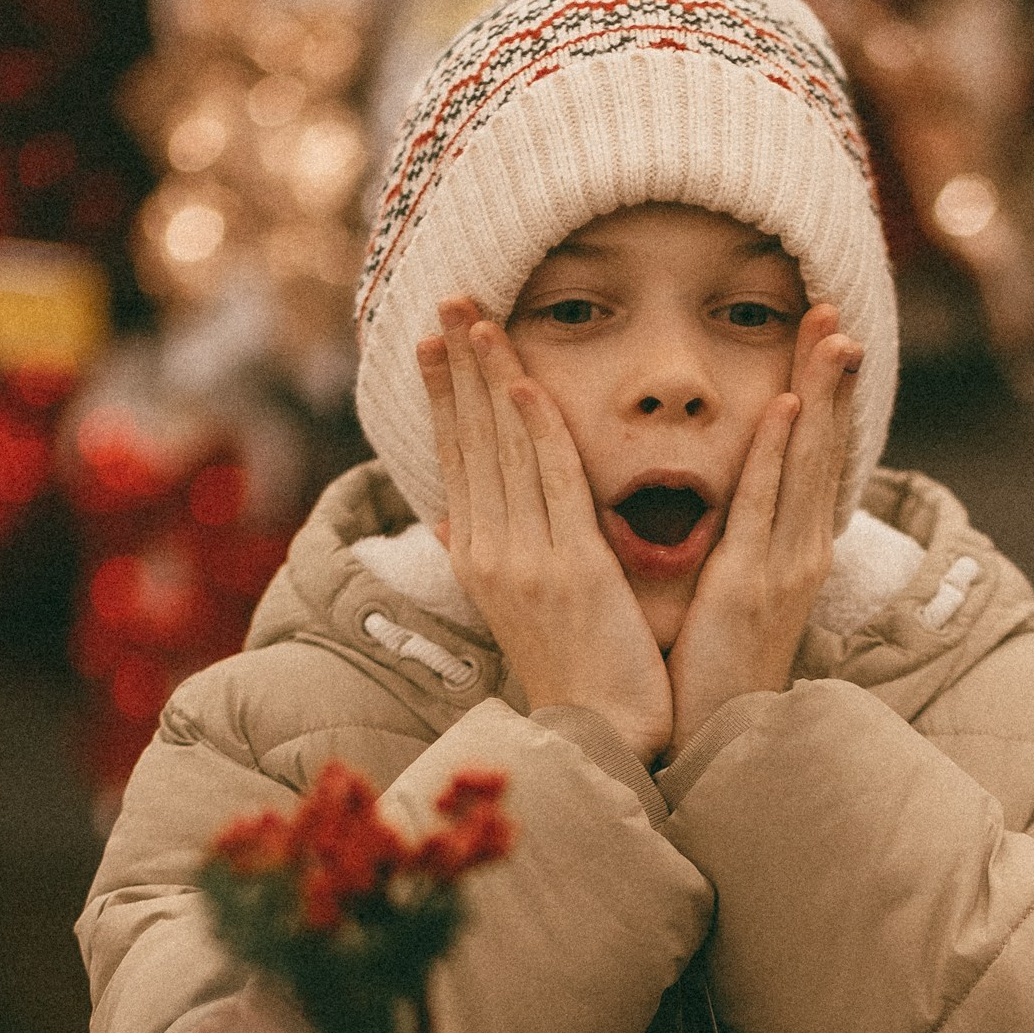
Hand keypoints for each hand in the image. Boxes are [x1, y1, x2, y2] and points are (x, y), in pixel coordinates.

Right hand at [418, 303, 672, 765]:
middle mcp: (490, 550)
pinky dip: (537, 426)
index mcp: (478, 557)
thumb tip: (450, 521)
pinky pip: (552, 481)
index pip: (457, 457)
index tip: (432, 340)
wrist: (601, 732)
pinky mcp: (571, 567)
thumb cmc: (573, 671)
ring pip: (503, 448)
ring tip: (475, 316)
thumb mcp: (518, 608)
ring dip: (489, 375)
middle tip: (446, 300)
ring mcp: (527, 558)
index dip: (444, 394)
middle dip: (456, 365)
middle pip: (471, 439)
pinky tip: (525, 379)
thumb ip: (488, 556)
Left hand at [665, 304, 861, 752]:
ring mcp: (784, 567)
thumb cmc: (714, 679)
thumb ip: (734, 550)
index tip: (824, 336)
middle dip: (834, 378)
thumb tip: (727, 511)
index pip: (812, 458)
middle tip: (839, 309)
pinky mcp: (753, 586)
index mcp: (792, 552)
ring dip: (822, 395)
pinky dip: (780, 453)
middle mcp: (800, 552)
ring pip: (807, 463)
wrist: (717, 745)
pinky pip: (766, 505)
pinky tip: (790, 406)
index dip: (824, 396)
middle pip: (823, 448)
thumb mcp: (732, 601)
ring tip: (833, 334)